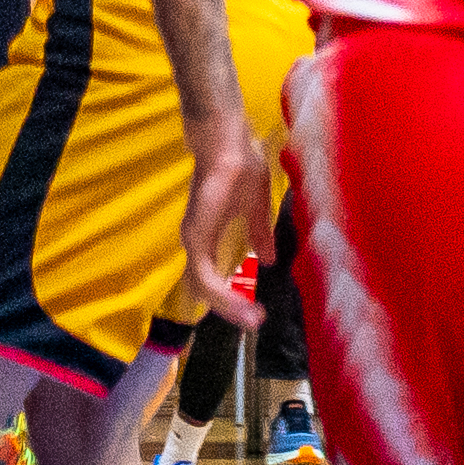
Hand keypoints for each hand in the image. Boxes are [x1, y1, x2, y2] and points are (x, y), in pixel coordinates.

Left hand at [177, 107, 266, 323]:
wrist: (228, 141)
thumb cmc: (240, 165)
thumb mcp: (257, 206)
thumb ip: (259, 233)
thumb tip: (269, 259)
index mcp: (208, 235)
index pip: (213, 277)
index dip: (231, 297)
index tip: (256, 312)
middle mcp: (196, 242)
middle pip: (206, 290)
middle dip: (231, 311)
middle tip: (255, 323)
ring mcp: (194, 240)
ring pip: (204, 288)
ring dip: (228, 307)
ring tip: (252, 319)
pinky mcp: (197, 237)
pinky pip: (206, 276)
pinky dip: (223, 293)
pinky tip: (242, 302)